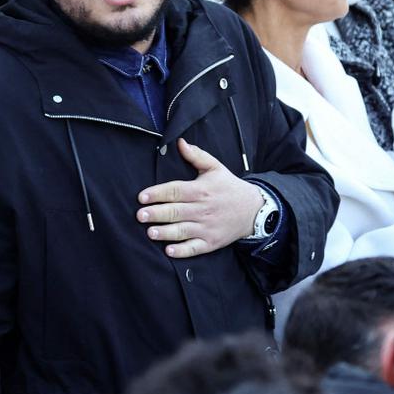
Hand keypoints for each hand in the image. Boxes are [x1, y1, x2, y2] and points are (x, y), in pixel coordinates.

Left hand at [137, 139, 264, 257]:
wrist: (253, 210)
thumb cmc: (229, 187)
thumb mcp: (215, 167)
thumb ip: (196, 156)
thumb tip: (180, 142)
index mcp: (201, 190)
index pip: (176, 191)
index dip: (157, 193)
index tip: (141, 197)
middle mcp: (203, 209)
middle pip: (176, 211)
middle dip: (156, 214)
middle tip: (139, 215)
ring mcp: (207, 227)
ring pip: (182, 231)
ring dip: (165, 232)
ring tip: (150, 233)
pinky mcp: (211, 242)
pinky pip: (194, 248)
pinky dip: (182, 251)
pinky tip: (169, 251)